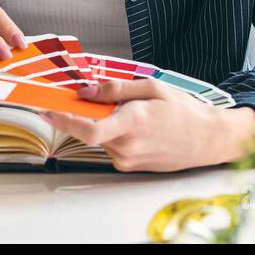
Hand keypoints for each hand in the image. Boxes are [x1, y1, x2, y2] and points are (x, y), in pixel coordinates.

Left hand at [40, 79, 254, 171]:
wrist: (207, 139)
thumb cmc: (184, 112)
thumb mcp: (151, 88)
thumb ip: (115, 88)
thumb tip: (86, 91)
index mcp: (133, 122)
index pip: (88, 128)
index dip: (63, 120)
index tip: (46, 109)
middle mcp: (128, 146)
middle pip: (89, 130)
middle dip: (85, 112)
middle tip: (92, 96)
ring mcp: (128, 159)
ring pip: (99, 137)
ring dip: (103, 121)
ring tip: (129, 110)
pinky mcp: (130, 166)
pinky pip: (110, 145)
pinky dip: (113, 131)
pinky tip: (134, 123)